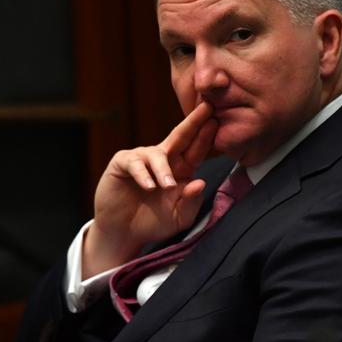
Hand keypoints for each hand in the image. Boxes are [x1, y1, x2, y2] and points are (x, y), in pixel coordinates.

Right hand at [83, 102, 217, 277]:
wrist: (124, 233)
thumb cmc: (154, 223)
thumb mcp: (179, 217)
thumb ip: (191, 202)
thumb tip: (200, 182)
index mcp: (181, 169)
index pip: (196, 149)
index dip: (206, 135)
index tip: (218, 120)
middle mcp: (163, 159)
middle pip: (180, 137)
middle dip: (194, 122)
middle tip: (207, 108)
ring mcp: (142, 159)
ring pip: (157, 155)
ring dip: (164, 170)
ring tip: (167, 187)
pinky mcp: (122, 164)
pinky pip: (135, 164)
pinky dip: (143, 175)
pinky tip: (149, 187)